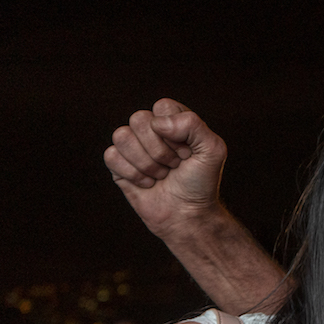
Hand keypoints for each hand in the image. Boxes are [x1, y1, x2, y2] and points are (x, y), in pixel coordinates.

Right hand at [104, 99, 228, 240]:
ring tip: (162, 175)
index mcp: (173, 119)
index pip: (162, 107)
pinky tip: (148, 184)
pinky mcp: (118, 165)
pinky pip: (111, 156)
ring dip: (146, 163)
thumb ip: (193, 125)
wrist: (188, 215)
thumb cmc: (201, 183)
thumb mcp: (212, 150)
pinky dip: (133, 174)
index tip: (188, 153)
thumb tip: (158, 123)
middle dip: (160, 150)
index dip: (175, 132)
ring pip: (121, 136)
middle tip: (174, 165)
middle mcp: (151, 129)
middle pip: (139, 119)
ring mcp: (133, 146)